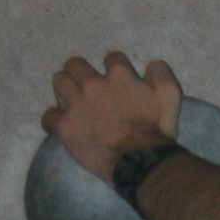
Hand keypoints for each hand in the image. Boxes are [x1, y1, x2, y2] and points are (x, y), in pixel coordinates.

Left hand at [45, 48, 181, 182]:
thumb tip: (149, 65)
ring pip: (59, 82)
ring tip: (72, 101)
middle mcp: (93, 84)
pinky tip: (61, 124)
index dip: (115, 69)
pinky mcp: (65, 126)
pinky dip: (53, 119)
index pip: (112, 58)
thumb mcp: (170, 94)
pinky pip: (48, 116)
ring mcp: (76, 104)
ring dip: (65, 89)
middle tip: (87, 87)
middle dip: (81, 72)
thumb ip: (160, 72)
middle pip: (75, 64)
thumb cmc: (157, 129)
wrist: (140, 161)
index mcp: (119, 74)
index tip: (118, 82)